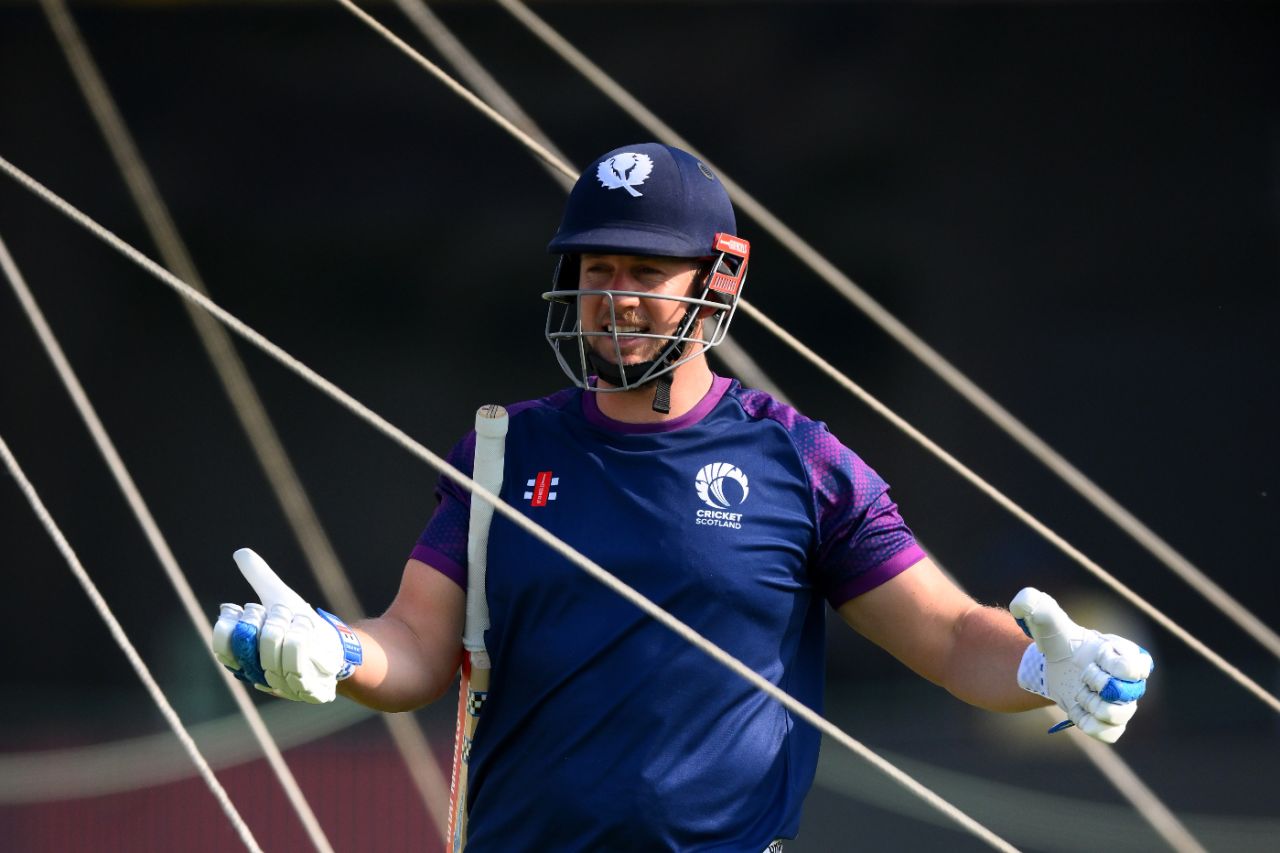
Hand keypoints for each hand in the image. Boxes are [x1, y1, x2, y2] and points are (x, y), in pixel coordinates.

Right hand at [211, 548, 361, 702]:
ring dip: (287, 623)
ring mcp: (279, 685)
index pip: (223, 646)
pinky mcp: (303, 689)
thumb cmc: (302, 625)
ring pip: (271, 640)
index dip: (233, 624)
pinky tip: (306, 631)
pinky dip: (300, 633)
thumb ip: (259, 578)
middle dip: (268, 617)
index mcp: (244, 658)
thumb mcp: (280, 598)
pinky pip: (295, 651)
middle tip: (284, 618)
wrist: (337, 647)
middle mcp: (258, 675)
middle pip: (249, 637)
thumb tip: (240, 552)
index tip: (250, 608)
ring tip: (297, 624)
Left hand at [1009, 588, 1152, 742]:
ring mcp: (1123, 703)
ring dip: (1090, 705)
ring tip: (1078, 692)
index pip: (1135, 668)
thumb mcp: (1045, 619)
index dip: (1110, 667)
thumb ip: (1035, 604)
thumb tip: (1021, 603)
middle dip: (1096, 684)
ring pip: (1117, 715)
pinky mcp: (1111, 722)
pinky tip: (1077, 709)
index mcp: (1124, 653)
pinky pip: (1110, 734)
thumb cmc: (1058, 641)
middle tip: (1081, 675)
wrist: (1054, 666)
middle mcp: (1130, 680)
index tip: (1090, 658)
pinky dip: (1089, 723)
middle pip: (1124, 693)